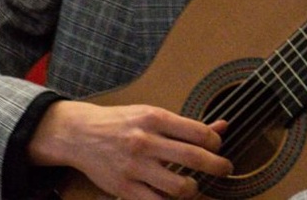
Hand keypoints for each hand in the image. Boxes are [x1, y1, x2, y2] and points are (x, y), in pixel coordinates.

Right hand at [29, 101, 231, 199]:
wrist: (81, 134)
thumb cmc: (122, 123)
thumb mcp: (153, 115)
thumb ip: (187, 126)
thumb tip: (223, 127)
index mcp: (155, 118)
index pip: (198, 132)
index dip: (215, 142)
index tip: (217, 147)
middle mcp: (145, 141)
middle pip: (193, 158)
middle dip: (217, 166)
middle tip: (225, 169)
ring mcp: (134, 167)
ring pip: (178, 187)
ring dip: (193, 189)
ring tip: (192, 185)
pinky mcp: (124, 188)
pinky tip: (171, 195)